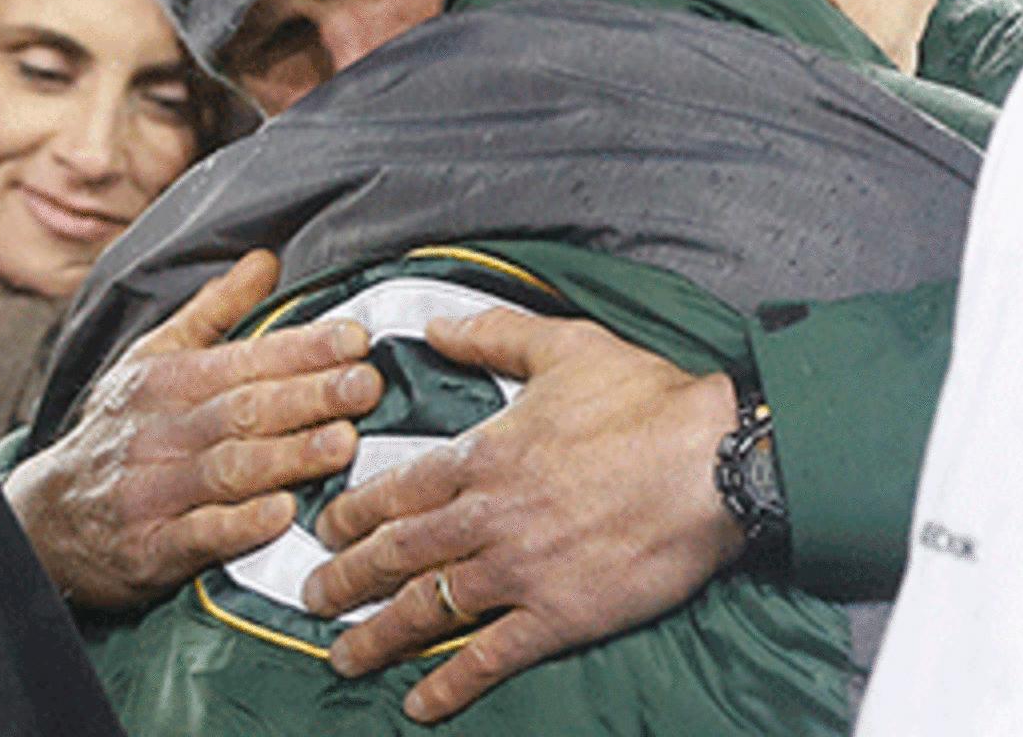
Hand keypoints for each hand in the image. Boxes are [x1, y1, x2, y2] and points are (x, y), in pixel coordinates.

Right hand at [5, 250, 382, 608]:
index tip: (356, 339)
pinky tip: (282, 515)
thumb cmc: (121, 427)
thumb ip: (217, 310)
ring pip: (229, 468)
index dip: (303, 348)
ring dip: (289, 456)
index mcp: (170, 378)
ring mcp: (154, 491)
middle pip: (245, 409)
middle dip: (310, 395)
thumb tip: (266, 259)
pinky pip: (198, 535)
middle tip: (367, 385)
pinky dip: (239, 526)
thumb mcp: (156, 357)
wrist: (45, 518)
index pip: (246, 357)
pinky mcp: (149, 549)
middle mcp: (162, 430)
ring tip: (343, 443)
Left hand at [303, 310, 743, 723]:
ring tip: (343, 654)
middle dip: (348, 577)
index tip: (326, 529)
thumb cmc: (640, 398)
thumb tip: (433, 324)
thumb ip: (490, 334)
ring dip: (379, 635)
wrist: (709, 461)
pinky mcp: (559, 615)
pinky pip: (490, 656)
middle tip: (313, 597)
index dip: (355, 512)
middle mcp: (488, 516)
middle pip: (399, 552)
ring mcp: (519, 571)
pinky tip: (419, 703)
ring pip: (429, 608)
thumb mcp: (561, 345)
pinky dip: (450, 681)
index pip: (398, 489)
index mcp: (485, 455)